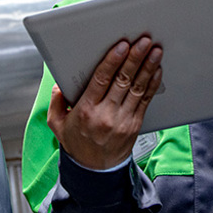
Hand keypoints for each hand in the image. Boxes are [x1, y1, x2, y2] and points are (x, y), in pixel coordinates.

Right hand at [47, 37, 162, 169]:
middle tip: (143, 41)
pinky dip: (152, 83)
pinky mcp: (135, 125)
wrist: (95, 171)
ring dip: (147, 67)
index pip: (101, 80)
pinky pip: (145, 100)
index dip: (113, 61)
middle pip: (123, 81)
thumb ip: (55, 101)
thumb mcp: (56, 124)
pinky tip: (156, 70)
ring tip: (155, 51)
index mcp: (86, 110)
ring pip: (137, 88)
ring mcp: (123, 120)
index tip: (121, 46)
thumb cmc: (77, 143)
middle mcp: (106, 115)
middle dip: (135, 58)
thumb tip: (59, 83)